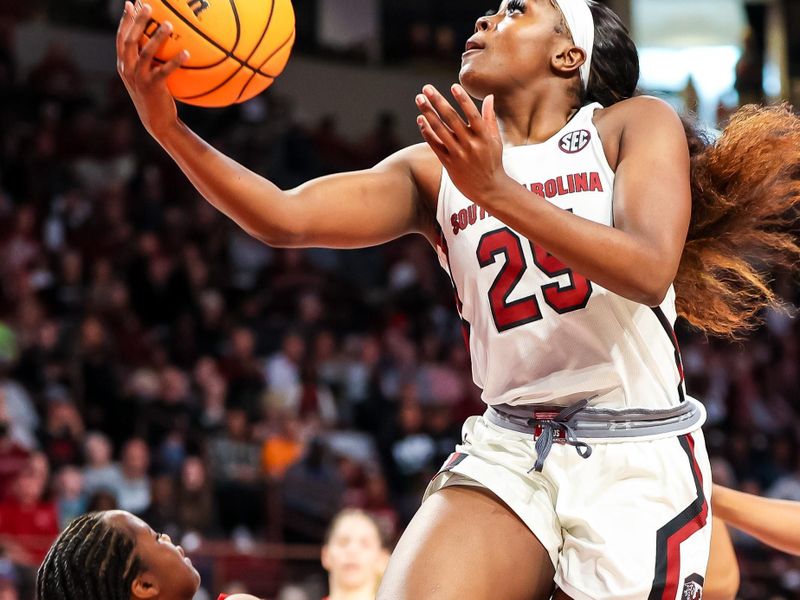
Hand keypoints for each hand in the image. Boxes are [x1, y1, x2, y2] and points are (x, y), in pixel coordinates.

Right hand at [116, 1, 188, 136]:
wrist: (157, 122)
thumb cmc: (155, 97)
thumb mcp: (146, 77)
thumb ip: (147, 60)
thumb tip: (160, 41)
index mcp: (124, 65)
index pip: (121, 38)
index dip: (125, 20)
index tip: (130, 3)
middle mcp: (127, 70)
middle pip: (129, 40)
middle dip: (137, 21)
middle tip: (148, 6)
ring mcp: (139, 79)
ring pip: (145, 53)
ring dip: (156, 37)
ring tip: (168, 24)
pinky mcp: (152, 88)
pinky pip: (165, 71)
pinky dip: (175, 61)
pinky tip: (186, 52)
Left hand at [416, 84, 512, 207]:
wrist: (488, 189)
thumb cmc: (492, 161)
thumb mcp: (495, 140)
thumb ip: (490, 118)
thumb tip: (489, 96)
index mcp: (484, 136)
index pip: (472, 114)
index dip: (462, 100)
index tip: (453, 86)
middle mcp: (470, 144)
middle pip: (451, 119)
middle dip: (438, 101)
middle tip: (427, 88)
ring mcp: (458, 154)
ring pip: (440, 130)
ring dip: (428, 113)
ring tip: (419, 99)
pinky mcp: (449, 163)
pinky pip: (435, 145)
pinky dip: (427, 132)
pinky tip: (420, 120)